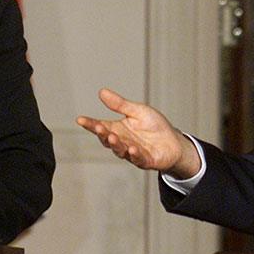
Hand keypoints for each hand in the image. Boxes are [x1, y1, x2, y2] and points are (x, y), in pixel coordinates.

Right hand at [76, 88, 200, 179]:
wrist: (174, 142)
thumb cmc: (155, 126)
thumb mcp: (137, 111)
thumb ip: (120, 104)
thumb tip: (102, 92)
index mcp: (118, 129)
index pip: (101, 126)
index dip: (90, 124)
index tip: (80, 119)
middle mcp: (122, 142)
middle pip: (108, 139)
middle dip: (102, 134)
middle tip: (98, 127)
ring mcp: (132, 152)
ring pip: (120, 150)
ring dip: (116, 144)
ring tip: (113, 137)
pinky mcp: (145, 161)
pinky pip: (138, 159)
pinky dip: (134, 154)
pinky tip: (132, 148)